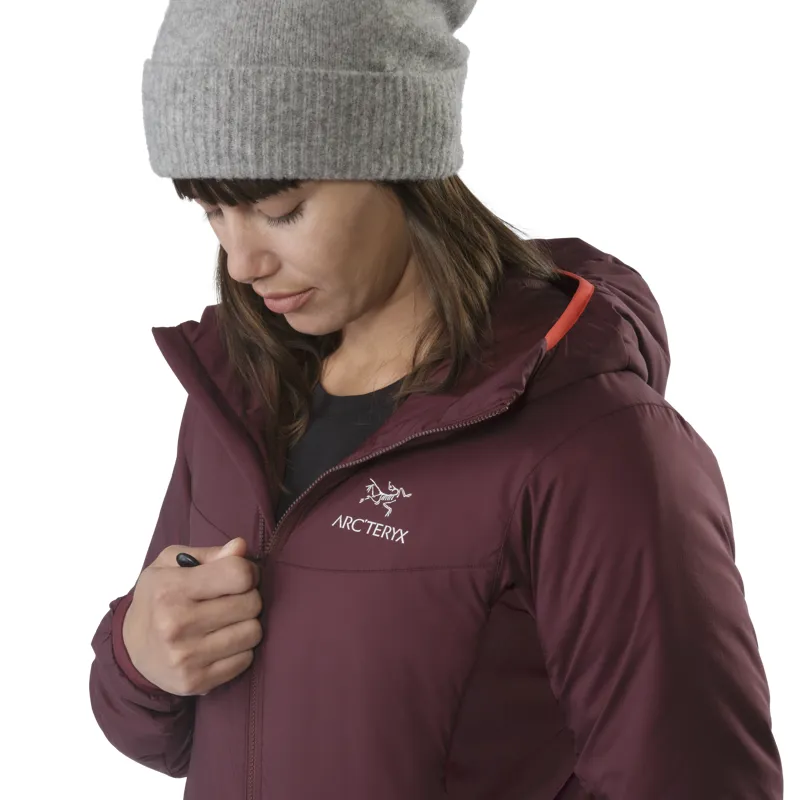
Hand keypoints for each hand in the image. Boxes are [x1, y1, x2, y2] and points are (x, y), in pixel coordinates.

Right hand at [122, 537, 262, 695]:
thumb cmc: (157, 597)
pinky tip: (222, 641)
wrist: (130, 649)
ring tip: (228, 620)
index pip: (238, 574)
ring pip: (253, 633)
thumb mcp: (171, 564)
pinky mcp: (195, 681)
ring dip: (248, 624)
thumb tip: (241, 547)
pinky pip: (245, 660)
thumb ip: (209, 553)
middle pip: (251, 603)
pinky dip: (240, 649)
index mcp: (170, 589)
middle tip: (233, 598)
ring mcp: (185, 657)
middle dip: (249, 596)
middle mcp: (176, 624)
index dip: (249, 571)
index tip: (242, 575)